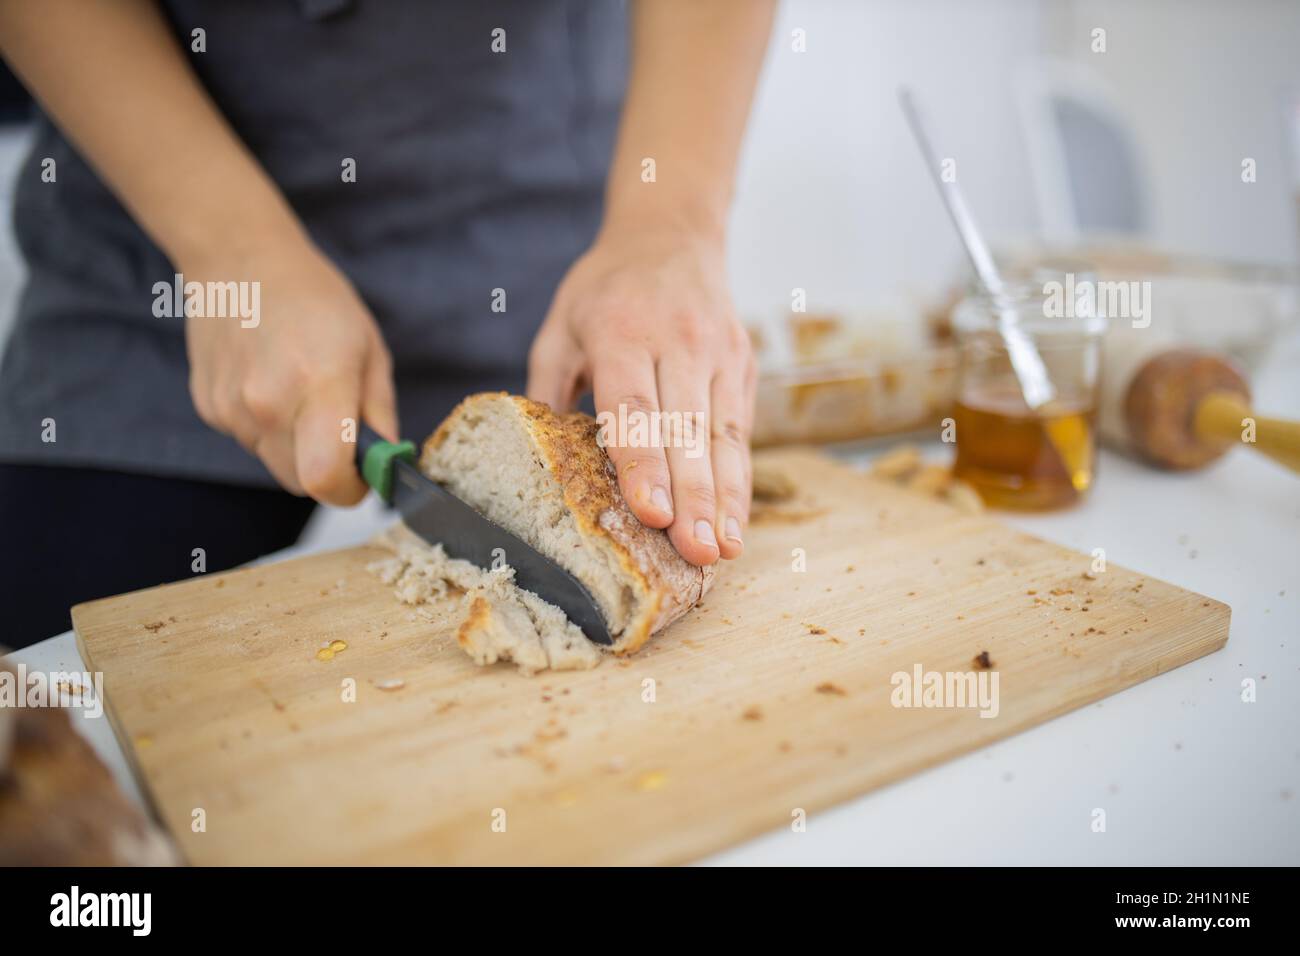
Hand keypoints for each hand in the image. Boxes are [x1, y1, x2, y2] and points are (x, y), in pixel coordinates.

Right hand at [184, 242, 397, 503]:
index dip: (350, 489)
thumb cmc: (315, 300)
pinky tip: (271, 383)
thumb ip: (379, 416)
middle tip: (340, 433)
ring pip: (276, 463)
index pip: (325, 478)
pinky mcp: (209, 408)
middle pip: (302, 483)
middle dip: (328, 471)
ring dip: (297, 447)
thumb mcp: (369, 350)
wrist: (240, 261)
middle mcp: (267, 402)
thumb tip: (386, 467)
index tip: (364, 475)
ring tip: (301, 392)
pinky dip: (268, 428)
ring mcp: (231, 407)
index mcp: (318, 383)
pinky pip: (250, 441)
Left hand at [527, 225, 755, 565]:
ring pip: (721, 436)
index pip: (634, 407)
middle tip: (696, 554)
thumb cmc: (605, 291)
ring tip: (722, 551)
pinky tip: (736, 524)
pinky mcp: (742, 363)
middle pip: (684, 430)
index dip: (643, 463)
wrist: (672, 234)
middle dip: (693, 498)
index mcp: (620, 333)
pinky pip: (740, 431)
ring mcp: (717, 352)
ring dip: (724, 499)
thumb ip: (548, 391)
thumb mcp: (559, 328)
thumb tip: (536, 463)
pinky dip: (739, 481)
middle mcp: (676, 341)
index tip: (652, 513)